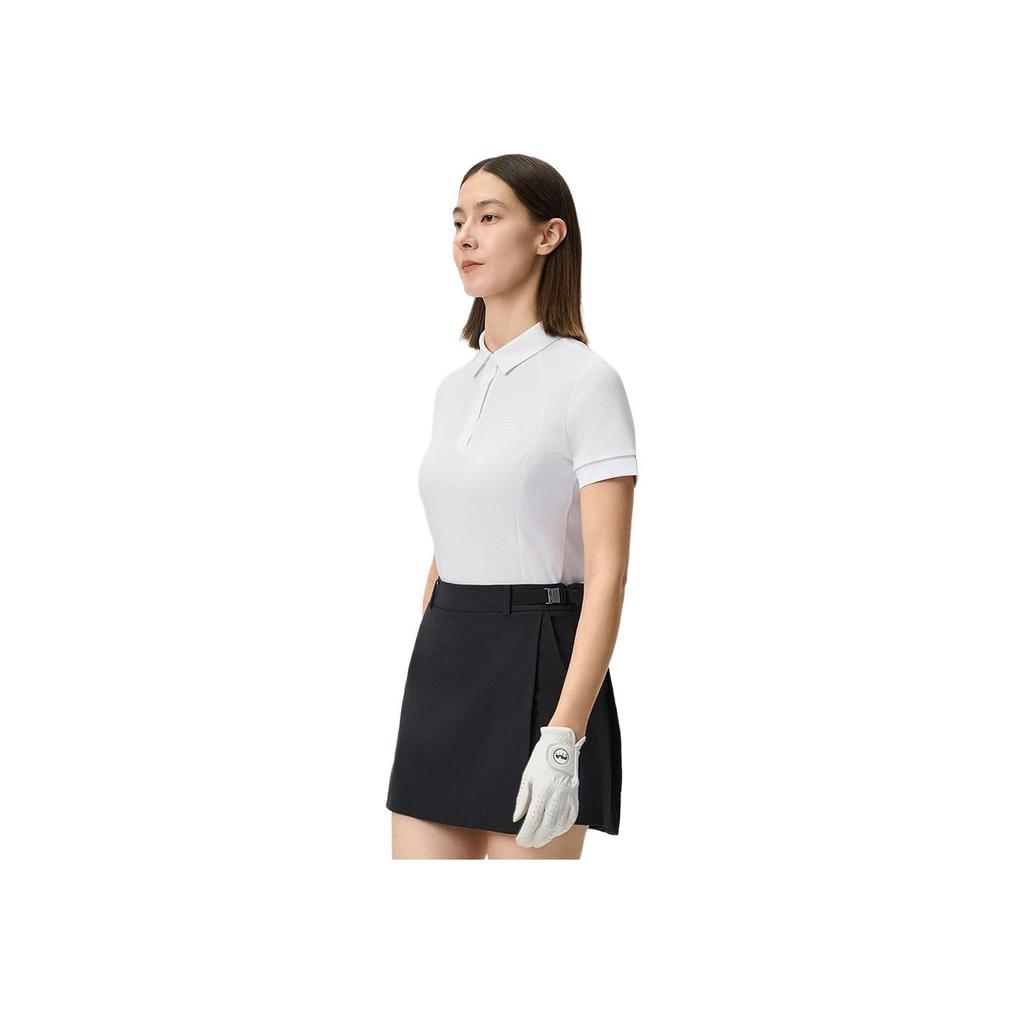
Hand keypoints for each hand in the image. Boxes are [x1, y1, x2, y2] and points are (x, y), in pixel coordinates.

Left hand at [512, 726, 585, 847]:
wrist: (561, 744)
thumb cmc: (540, 758)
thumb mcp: (527, 776)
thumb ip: (522, 799)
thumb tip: (516, 818)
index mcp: (543, 789)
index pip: (533, 819)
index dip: (526, 833)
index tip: (520, 841)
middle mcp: (557, 794)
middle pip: (546, 826)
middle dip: (536, 838)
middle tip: (528, 844)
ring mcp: (568, 796)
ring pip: (559, 824)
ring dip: (549, 835)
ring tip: (539, 840)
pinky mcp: (574, 795)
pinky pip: (570, 817)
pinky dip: (562, 827)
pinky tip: (554, 831)